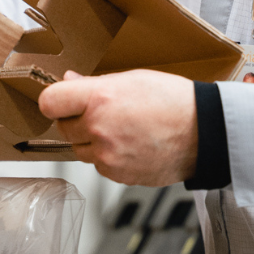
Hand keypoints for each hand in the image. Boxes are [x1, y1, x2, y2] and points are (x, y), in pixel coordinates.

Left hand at [37, 69, 197, 185]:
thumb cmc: (174, 101)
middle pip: (62, 127)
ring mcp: (107, 155)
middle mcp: (98, 128)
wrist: (203, 132)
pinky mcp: (116, 174)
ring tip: (120, 129)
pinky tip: (129, 144)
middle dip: (77, 120)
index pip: (49, 102)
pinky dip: (107, 157)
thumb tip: (69, 82)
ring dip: (90, 140)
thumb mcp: (133, 79)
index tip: (64, 100)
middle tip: (103, 112)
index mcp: (100, 98)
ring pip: (78, 149)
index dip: (56, 100)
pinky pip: (97, 165)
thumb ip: (95, 84)